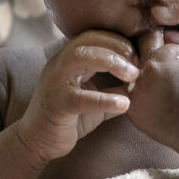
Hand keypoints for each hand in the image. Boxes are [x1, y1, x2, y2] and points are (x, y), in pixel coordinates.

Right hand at [15, 31, 138, 165]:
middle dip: (117, 47)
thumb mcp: (96, 99)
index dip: (118, 41)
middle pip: (88, 40)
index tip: (138, 55)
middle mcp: (60, 64)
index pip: (94, 36)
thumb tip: (141, 83)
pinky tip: (125, 105)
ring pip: (81, 57)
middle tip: (138, 63)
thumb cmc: (68, 118)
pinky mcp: (56, 104)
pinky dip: (105, 100)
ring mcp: (55, 82)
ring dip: (112, 62)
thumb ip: (114, 88)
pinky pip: (80, 98)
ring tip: (134, 76)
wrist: (37, 142)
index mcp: (69, 59)